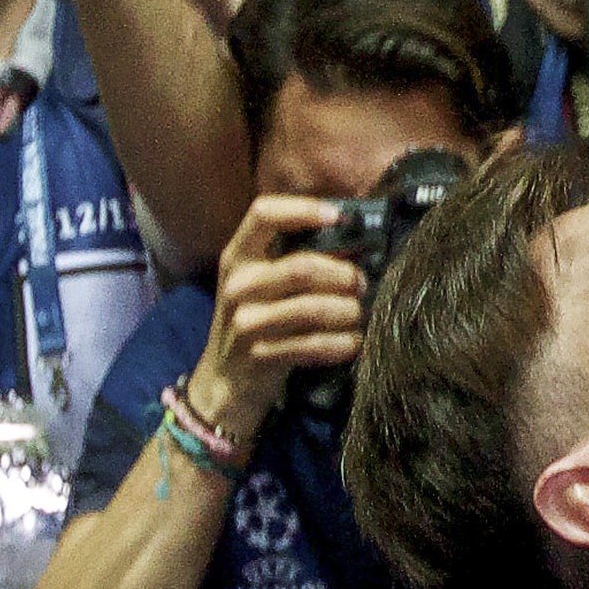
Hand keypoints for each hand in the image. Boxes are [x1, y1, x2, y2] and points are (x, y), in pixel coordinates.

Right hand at [184, 196, 367, 443]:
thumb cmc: (257, 320)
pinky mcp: (260, 355)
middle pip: (302, 267)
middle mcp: (238, 285)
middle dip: (344, 275)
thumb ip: (296, 258)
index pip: (263, 214)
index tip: (339, 216)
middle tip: (362, 284)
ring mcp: (245, 322)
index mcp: (238, 257)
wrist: (225, 379)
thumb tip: (356, 240)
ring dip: (348, 311)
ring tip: (359, 313)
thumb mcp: (261, 283)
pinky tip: (353, 342)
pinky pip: (314, 344)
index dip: (303, 209)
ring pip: (312, 308)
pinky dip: (341, 343)